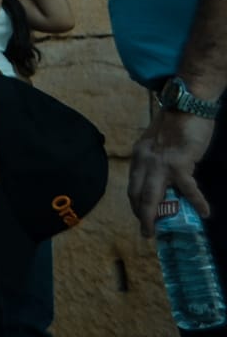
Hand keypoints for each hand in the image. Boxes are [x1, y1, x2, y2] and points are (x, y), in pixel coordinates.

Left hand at [129, 107, 216, 237]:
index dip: (135, 203)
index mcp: (139, 155)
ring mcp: (161, 163)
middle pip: (137, 194)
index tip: (140, 216)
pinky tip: (203, 212)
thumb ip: (158, 160)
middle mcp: (144, 160)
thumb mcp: (159, 143)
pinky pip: (187, 188)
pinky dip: (196, 202)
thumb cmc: (177, 122)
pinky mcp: (180, 162)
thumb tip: (165, 179)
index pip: (132, 185)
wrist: (187, 104)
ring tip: (156, 231)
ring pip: (152, 196)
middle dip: (140, 216)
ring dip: (153, 216)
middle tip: (146, 232)